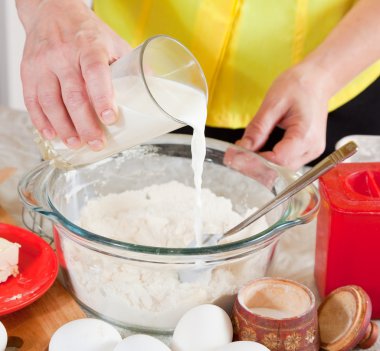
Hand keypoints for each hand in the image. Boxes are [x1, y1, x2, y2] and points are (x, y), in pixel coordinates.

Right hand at [17, 0, 130, 149]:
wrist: (52, 11)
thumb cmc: (87, 32)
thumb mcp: (114, 42)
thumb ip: (131, 65)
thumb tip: (154, 88)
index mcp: (90, 47)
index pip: (95, 73)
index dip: (102, 97)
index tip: (109, 118)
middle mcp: (64, 55)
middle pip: (73, 95)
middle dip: (85, 124)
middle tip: (96, 142)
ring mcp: (43, 64)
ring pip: (50, 101)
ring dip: (63, 127)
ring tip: (75, 143)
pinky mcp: (28, 71)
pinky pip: (32, 100)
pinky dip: (41, 121)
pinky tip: (51, 134)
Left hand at [237, 65, 329, 169]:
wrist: (317, 81)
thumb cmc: (298, 86)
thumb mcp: (273, 103)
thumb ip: (258, 128)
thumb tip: (242, 147)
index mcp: (306, 135)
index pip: (278, 159)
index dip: (254, 162)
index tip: (234, 158)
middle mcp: (311, 149)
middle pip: (279, 169)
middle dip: (253, 166)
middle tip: (231, 158)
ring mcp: (310, 152)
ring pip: (281, 170)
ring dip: (259, 166)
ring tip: (238, 156)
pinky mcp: (306, 152)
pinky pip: (284, 164)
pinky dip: (267, 162)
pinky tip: (252, 155)